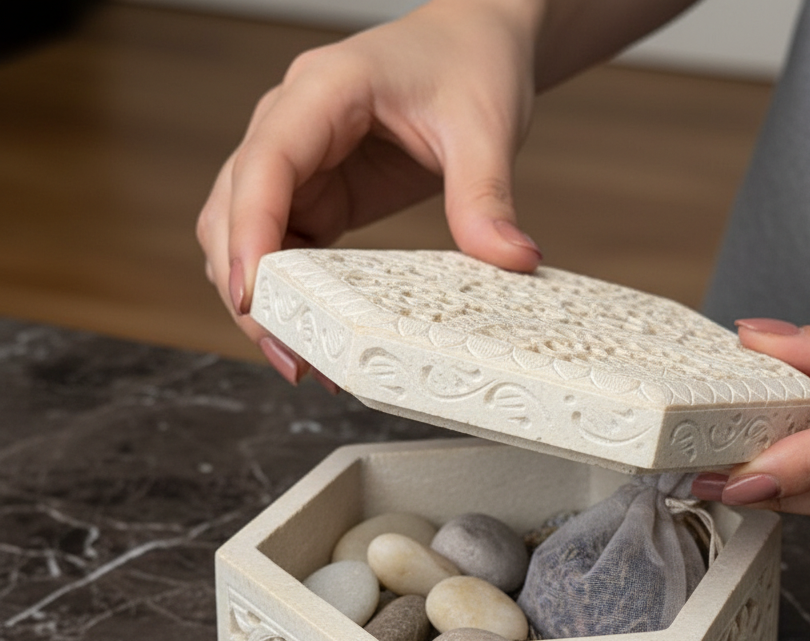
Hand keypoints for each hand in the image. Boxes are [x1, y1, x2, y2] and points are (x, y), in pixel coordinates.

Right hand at [196, 0, 544, 381]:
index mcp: (325, 91)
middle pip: (233, 208)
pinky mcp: (315, 195)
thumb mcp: (486, 126)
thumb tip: (512, 261)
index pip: (266, 162)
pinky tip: (316, 334)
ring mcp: (298, 163)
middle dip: (249, 286)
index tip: (253, 296)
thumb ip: (487, 195)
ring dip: (261, 297)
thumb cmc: (471, 65)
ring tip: (302, 362)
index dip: (249, 230)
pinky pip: (280, 246)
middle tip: (292, 358)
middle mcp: (292, 125)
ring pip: (241, 233)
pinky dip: (288, 293)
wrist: (473, 46)